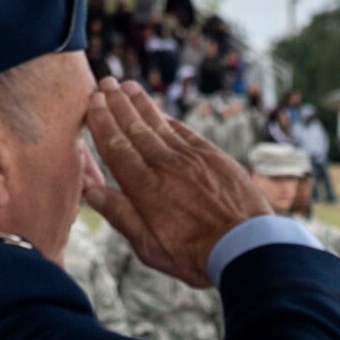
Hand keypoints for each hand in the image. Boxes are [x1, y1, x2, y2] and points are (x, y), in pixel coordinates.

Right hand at [84, 79, 268, 288]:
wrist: (247, 247)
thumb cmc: (195, 255)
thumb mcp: (150, 247)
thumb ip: (121, 215)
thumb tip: (92, 191)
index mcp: (145, 189)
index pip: (116, 147)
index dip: (103, 122)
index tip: (93, 102)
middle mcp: (166, 167)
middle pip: (135, 129)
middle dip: (117, 104)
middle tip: (105, 83)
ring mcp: (191, 159)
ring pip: (160, 125)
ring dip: (141, 104)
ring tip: (128, 87)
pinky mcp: (214, 157)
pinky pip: (186, 133)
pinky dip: (170, 120)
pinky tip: (161, 113)